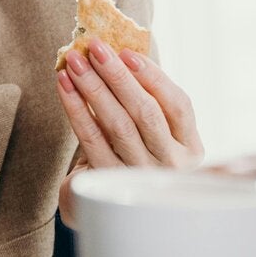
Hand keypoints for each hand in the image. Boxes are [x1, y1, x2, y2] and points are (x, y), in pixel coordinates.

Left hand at [56, 39, 202, 221]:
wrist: (112, 209)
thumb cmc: (135, 157)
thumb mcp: (155, 135)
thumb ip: (149, 102)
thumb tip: (121, 54)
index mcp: (190, 147)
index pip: (179, 106)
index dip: (154, 77)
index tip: (127, 52)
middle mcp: (171, 163)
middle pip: (145, 112)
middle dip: (117, 75)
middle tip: (95, 47)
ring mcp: (140, 175)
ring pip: (117, 124)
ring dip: (93, 87)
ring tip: (74, 62)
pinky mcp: (109, 182)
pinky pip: (91, 139)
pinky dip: (76, 109)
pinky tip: (65, 87)